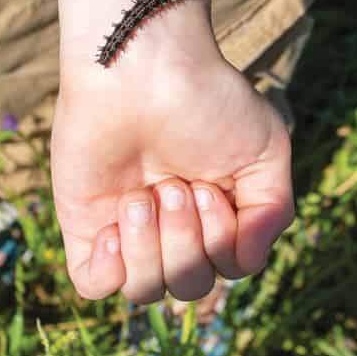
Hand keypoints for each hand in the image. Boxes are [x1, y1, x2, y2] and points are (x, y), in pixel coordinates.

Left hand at [49, 23, 293, 303]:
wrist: (143, 64)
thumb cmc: (209, 100)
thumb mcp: (267, 153)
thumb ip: (271, 215)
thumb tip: (245, 263)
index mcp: (219, 216)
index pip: (228, 270)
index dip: (223, 243)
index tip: (210, 186)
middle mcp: (176, 230)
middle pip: (189, 288)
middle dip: (187, 240)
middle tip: (174, 183)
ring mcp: (130, 231)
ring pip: (146, 291)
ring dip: (152, 246)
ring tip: (144, 193)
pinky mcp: (86, 226)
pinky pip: (95, 286)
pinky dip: (111, 268)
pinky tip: (116, 225)